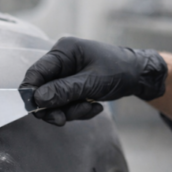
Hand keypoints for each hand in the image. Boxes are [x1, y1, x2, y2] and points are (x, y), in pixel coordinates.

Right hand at [19, 37, 167, 125]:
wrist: (139, 76)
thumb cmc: (119, 71)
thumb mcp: (92, 82)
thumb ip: (65, 90)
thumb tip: (39, 99)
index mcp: (64, 51)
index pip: (36, 72)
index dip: (32, 92)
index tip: (37, 111)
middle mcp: (62, 61)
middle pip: (43, 90)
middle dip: (55, 107)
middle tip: (63, 120)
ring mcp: (67, 74)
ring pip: (55, 101)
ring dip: (71, 111)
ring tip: (90, 108)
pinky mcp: (73, 86)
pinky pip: (67, 104)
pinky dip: (79, 110)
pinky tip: (95, 107)